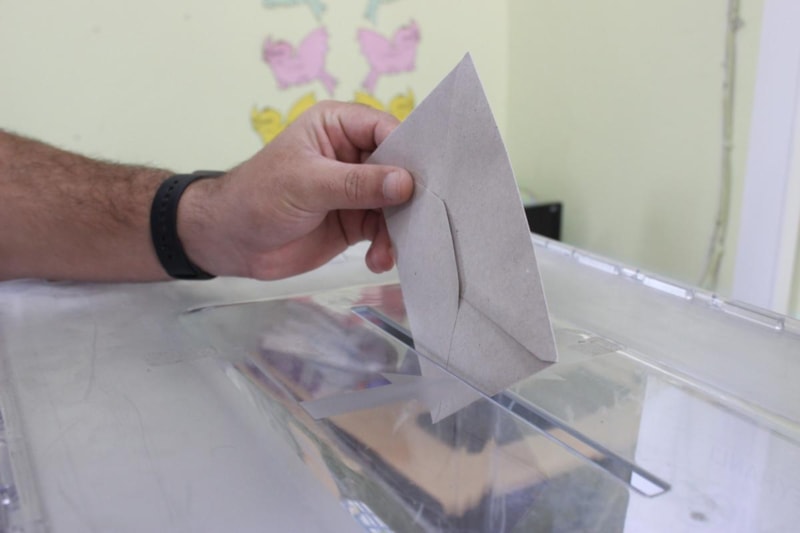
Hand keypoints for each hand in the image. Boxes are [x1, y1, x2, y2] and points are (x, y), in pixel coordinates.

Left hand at [178, 101, 413, 279]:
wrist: (231, 242)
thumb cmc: (257, 197)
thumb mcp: (307, 184)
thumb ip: (357, 184)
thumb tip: (405, 183)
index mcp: (338, 126)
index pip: (386, 129)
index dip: (409, 151)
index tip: (426, 178)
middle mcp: (353, 154)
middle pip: (399, 168)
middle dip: (410, 195)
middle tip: (423, 219)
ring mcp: (356, 189)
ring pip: (396, 203)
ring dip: (398, 228)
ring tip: (389, 251)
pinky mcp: (356, 220)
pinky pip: (385, 230)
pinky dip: (387, 246)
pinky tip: (379, 260)